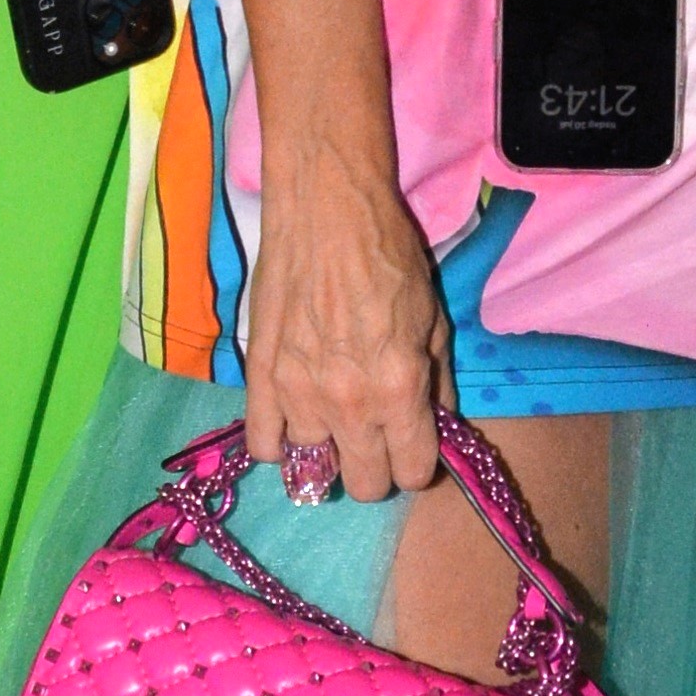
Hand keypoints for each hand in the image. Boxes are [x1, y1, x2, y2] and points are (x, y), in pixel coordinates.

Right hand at [243, 144, 452, 503]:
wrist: (327, 212)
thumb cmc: (389, 257)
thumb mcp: (435, 320)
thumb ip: (436, 384)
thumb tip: (435, 426)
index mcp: (399, 388)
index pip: (412, 473)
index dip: (418, 464)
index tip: (414, 446)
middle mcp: (348, 403)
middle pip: (363, 484)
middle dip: (377, 469)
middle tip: (377, 438)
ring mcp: (298, 393)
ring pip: (313, 469)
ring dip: (328, 450)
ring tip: (333, 420)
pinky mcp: (260, 377)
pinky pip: (263, 445)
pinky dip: (281, 443)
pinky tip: (294, 422)